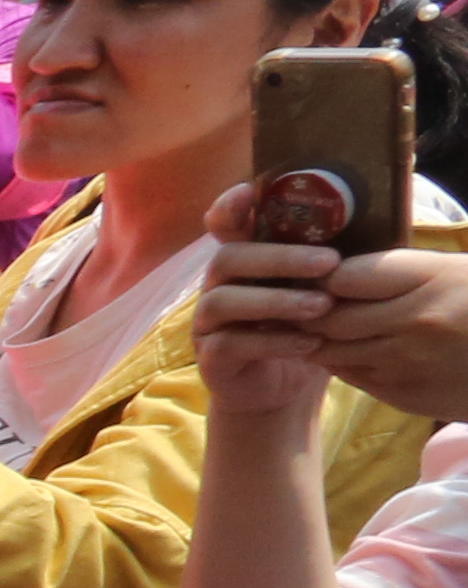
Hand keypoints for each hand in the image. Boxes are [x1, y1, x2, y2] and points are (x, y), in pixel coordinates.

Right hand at [196, 209, 467, 425]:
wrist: (282, 392)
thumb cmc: (307, 328)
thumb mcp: (323, 288)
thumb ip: (333, 254)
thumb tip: (380, 207)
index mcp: (245, 259)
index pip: (224, 223)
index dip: (229, 206)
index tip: (249, 195)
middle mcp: (218, 284)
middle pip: (228, 257)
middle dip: (279, 258)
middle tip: (329, 263)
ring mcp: (207, 322)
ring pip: (223, 301)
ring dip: (275, 300)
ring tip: (322, 307)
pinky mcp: (211, 357)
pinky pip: (231, 344)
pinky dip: (272, 342)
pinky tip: (310, 343)